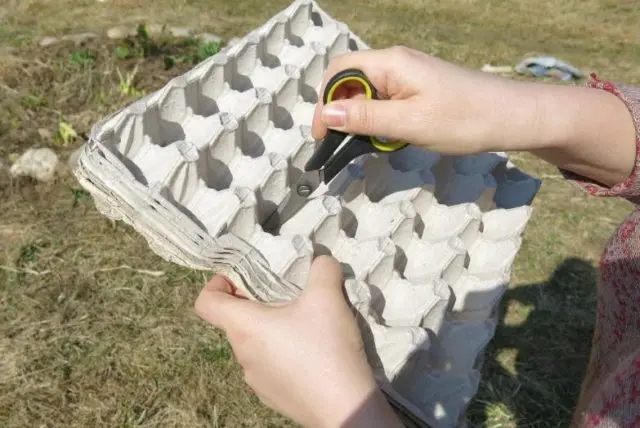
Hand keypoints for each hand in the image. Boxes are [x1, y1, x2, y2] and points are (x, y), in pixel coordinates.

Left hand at [194, 256, 402, 427]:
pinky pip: (269, 366)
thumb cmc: (326, 348)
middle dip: (255, 303)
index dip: (216, 284)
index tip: (240, 278)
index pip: (206, 303)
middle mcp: (242, 355)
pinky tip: (312, 353)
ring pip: (254, 344)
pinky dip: (282, 354)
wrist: (345, 406)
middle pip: (235, 321)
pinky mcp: (272, 396)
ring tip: (305, 324)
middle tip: (286, 295)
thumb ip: (321, 268)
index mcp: (244, 327)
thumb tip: (320, 260)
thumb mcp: (328, 296)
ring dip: (271, 330)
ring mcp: (255, 380)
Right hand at [311, 45, 540, 154]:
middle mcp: (395, 64)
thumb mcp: (409, 123)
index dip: (324, 103)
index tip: (324, 136)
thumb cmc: (464, 119)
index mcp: (390, 64)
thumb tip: (326, 113)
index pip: (339, 73)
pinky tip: (386, 138)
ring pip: (366, 93)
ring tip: (367, 144)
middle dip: (339, 112)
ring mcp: (407, 76)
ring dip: (359, 118)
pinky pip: (384, 100)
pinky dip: (377, 120)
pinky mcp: (417, 89)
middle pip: (350, 81)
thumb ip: (366, 118)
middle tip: (342, 144)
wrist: (512, 117)